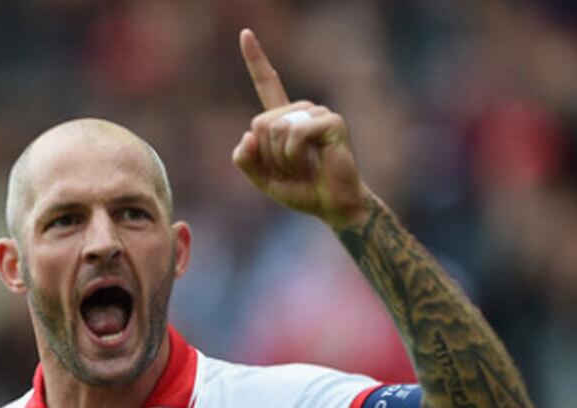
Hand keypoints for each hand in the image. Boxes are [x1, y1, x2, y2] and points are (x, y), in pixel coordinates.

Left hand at [232, 29, 370, 229]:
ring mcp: (317, 113)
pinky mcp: (331, 122)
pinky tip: (312, 160)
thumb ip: (245, 160)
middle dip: (267, 155)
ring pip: (276, 128)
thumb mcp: (262, 179)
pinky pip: (296, 133)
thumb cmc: (301, 190)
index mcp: (283, 118)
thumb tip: (247, 136)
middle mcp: (300, 111)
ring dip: (282, 158)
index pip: (267, 83)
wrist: (331, 204)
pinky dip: (294, 153)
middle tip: (290, 169)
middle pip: (260, 122)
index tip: (245, 33)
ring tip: (302, 167)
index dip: (255, 59)